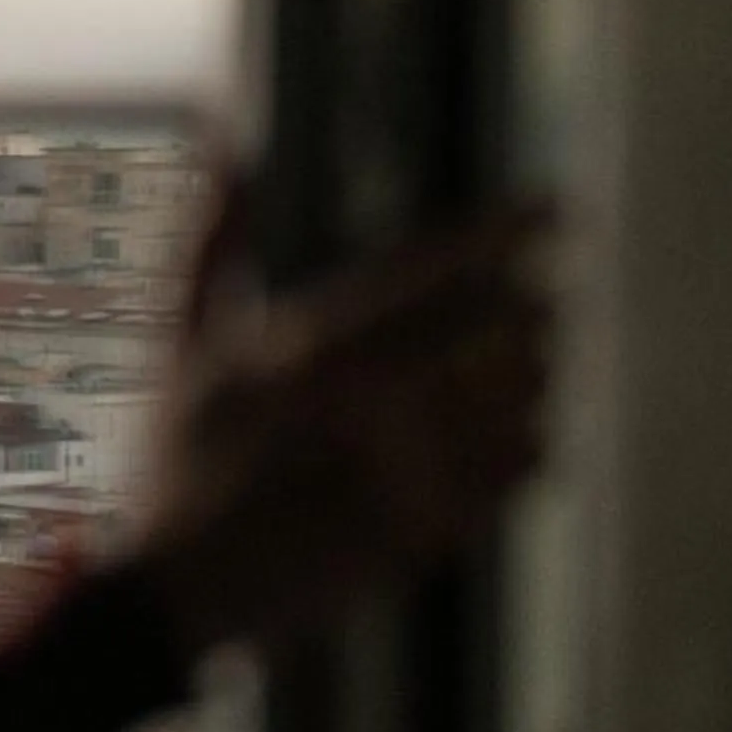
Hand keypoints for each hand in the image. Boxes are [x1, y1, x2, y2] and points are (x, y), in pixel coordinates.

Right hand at [128, 191, 556, 662]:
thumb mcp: (184, 343)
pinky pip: (526, 464)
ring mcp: (408, 466)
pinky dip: (535, 440)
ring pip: (526, 396)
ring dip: (537, 374)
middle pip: (500, 326)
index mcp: (312, 345)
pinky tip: (517, 434)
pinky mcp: (436, 523)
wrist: (181, 588)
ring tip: (527, 369)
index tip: (555, 209)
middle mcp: (370, 399)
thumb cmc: (176, 459)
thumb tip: (224, 142)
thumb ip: (213, 241)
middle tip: (539, 306)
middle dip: (532, 308)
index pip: (436, 268)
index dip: (507, 232)